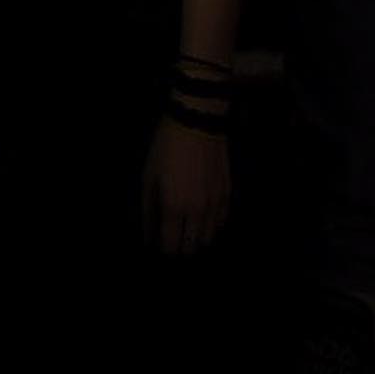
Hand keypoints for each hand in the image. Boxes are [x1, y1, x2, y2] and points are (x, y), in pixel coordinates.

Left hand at [141, 115, 230, 255]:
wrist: (196, 123)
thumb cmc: (166, 148)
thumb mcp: (148, 176)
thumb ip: (148, 208)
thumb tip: (148, 233)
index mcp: (173, 208)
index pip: (170, 246)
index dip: (163, 250)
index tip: (159, 246)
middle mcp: (196, 212)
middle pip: (191, 247)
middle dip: (180, 248)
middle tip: (173, 239)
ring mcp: (215, 204)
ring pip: (208, 238)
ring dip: (196, 239)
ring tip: (187, 231)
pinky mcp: (227, 194)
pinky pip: (221, 222)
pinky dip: (212, 227)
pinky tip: (203, 220)